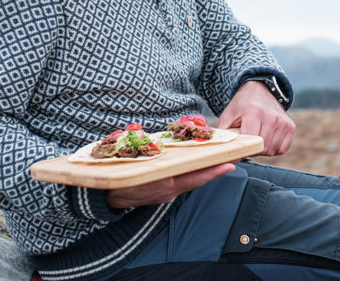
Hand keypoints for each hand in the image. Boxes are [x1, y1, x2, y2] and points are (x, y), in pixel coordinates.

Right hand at [106, 163, 235, 207]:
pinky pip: (184, 183)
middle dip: (216, 169)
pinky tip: (202, 165)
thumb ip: (148, 154)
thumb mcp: (132, 164)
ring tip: (224, 158)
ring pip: (192, 181)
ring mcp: (167, 193)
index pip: (193, 177)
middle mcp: (169, 190)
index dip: (212, 172)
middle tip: (235, 158)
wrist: (104, 198)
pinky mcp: (164, 194)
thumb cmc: (117, 175)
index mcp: (163, 183)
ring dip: (207, 170)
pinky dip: (194, 174)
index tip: (230, 165)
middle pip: (198, 179)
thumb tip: (157, 142)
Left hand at [218, 80, 295, 155]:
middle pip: (263, 148)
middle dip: (253, 150)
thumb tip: (223, 156)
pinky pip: (282, 149)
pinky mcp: (290, 126)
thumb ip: (225, 136)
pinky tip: (266, 139)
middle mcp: (272, 116)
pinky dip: (273, 148)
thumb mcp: (228, 117)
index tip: (239, 145)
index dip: (244, 148)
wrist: (259, 91)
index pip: (252, 141)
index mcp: (254, 111)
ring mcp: (283, 121)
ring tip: (256, 139)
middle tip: (247, 142)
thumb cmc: (241, 106)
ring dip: (263, 150)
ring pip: (272, 150)